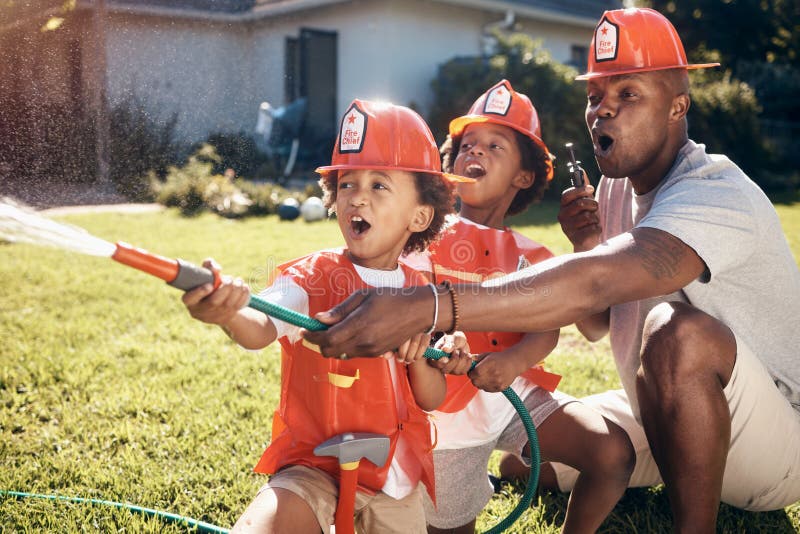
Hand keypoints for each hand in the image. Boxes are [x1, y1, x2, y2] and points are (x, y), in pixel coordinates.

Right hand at [181, 259, 249, 325]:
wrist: (218, 305)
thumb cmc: (208, 285)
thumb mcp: (204, 276)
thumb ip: (208, 267)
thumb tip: (216, 269)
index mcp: (191, 301)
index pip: (190, 298)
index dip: (199, 292)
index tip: (209, 285)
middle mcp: (202, 311)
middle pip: (214, 302)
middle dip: (225, 288)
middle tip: (229, 278)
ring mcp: (216, 316)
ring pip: (228, 304)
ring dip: (236, 289)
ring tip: (238, 280)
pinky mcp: (229, 316)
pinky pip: (238, 306)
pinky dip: (243, 294)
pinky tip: (243, 286)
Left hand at [302, 287, 430, 357]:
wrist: (418, 312)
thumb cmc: (390, 298)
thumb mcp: (363, 296)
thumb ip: (340, 310)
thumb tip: (319, 319)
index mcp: (359, 325)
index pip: (327, 339)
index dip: (312, 337)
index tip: (304, 330)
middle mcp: (364, 341)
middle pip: (331, 351)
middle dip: (320, 343)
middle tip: (318, 330)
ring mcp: (372, 350)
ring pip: (342, 354)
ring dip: (334, 345)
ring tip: (337, 329)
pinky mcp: (378, 354)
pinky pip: (355, 354)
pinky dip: (347, 346)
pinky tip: (352, 332)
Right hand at [428, 332, 473, 374]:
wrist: (461, 341)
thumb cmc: (453, 338)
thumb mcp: (450, 338)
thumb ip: (448, 344)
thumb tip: (445, 349)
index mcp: (435, 356)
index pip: (434, 364)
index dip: (441, 363)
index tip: (446, 357)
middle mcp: (441, 365)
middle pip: (446, 369)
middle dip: (454, 359)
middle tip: (457, 350)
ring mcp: (450, 370)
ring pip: (456, 371)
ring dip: (462, 359)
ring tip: (462, 351)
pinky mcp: (459, 371)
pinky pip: (464, 371)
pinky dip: (468, 362)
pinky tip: (467, 355)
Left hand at [468, 352, 519, 392]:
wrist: (514, 363)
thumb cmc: (499, 358)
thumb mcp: (487, 355)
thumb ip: (475, 358)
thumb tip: (465, 360)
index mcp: (490, 363)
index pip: (475, 373)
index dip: (471, 373)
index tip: (472, 371)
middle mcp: (494, 373)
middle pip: (476, 381)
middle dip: (474, 378)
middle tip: (477, 374)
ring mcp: (498, 381)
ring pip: (480, 386)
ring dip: (479, 382)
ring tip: (484, 376)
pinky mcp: (500, 387)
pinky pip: (486, 390)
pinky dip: (485, 386)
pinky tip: (489, 380)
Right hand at [558, 172, 600, 251]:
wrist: (587, 242)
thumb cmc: (586, 219)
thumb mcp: (585, 201)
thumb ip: (583, 187)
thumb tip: (580, 168)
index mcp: (563, 206)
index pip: (567, 195)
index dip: (580, 190)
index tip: (591, 189)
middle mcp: (562, 217)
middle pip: (580, 204)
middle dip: (592, 204)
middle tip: (594, 208)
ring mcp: (568, 229)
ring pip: (588, 216)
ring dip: (595, 218)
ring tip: (592, 222)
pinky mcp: (576, 239)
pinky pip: (593, 227)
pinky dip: (597, 228)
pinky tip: (593, 231)